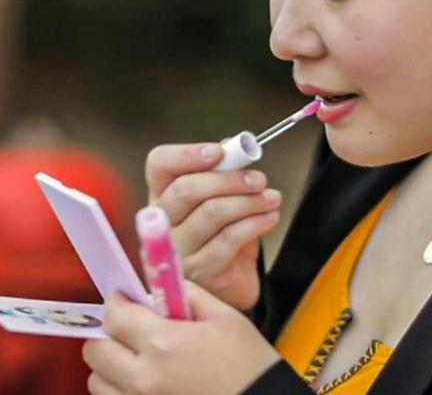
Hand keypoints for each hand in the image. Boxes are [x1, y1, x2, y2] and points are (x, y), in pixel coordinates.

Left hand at [83, 282, 280, 394]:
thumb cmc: (251, 366)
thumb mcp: (225, 318)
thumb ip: (187, 295)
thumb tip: (160, 286)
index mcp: (163, 343)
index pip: (114, 315)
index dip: (117, 302)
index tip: (123, 299)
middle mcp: (144, 378)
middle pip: (96, 350)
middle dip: (109, 334)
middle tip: (128, 329)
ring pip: (98, 382)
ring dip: (111, 367)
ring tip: (138, 360)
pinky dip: (121, 390)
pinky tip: (145, 382)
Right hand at [145, 143, 281, 310]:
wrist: (233, 287)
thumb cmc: (224, 239)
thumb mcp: (224, 202)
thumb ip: (223, 173)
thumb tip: (231, 145)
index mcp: (163, 197)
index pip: (159, 164)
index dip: (187, 154)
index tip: (220, 152)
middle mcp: (162, 223)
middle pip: (186, 189)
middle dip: (229, 179)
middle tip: (259, 179)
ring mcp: (178, 250)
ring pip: (212, 213)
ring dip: (249, 201)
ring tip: (272, 199)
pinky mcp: (200, 272)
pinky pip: (229, 239)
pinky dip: (255, 223)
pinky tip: (270, 218)